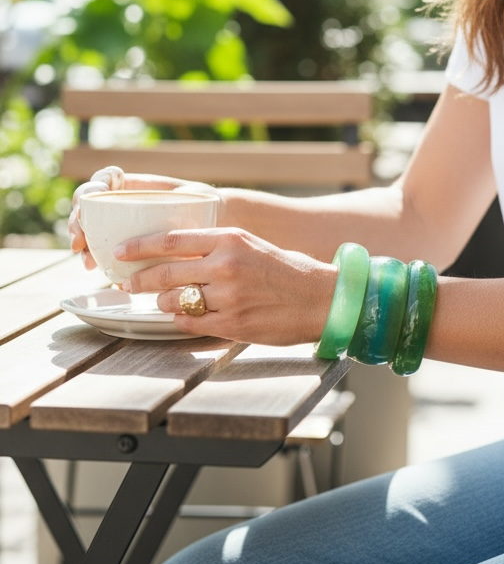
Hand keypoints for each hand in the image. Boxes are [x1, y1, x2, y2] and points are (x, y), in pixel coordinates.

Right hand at [68, 165, 222, 271]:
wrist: (212, 220)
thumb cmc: (201, 203)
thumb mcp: (190, 197)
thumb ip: (176, 201)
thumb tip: (159, 216)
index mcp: (131, 183)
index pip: (101, 181)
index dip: (88, 191)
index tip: (86, 203)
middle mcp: (120, 200)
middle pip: (88, 207)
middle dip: (77, 222)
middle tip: (79, 242)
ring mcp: (119, 222)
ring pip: (90, 229)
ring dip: (82, 244)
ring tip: (87, 261)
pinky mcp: (123, 243)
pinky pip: (102, 248)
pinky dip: (94, 257)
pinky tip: (94, 267)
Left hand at [117, 227, 336, 345]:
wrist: (322, 299)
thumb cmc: (288, 270)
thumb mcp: (251, 244)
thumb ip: (216, 246)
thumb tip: (175, 252)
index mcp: (230, 239)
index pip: (171, 240)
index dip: (139, 246)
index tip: (120, 251)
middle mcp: (225, 266)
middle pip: (165, 272)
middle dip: (139, 280)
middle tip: (128, 283)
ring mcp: (228, 297)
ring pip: (174, 300)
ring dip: (162, 301)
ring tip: (162, 300)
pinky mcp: (232, 324)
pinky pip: (189, 323)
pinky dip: (180, 319)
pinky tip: (182, 315)